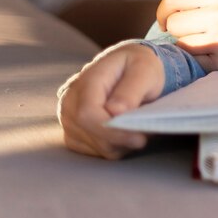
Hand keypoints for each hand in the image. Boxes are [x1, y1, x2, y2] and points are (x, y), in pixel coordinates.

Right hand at [58, 42, 164, 158]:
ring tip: (139, 126)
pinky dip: (116, 146)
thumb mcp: (144, 69)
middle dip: (122, 139)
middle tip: (148, 133)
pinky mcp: (74, 134)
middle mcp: (69, 102)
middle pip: (91, 134)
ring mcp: (69, 120)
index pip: (87, 114)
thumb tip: (115, 111)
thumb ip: (131, 89)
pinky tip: (127, 131)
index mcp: (85, 81)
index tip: (139, 138)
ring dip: (122, 143)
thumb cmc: (138, 66)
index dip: (111, 130)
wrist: (128, 67)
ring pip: (96, 147)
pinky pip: (96, 152)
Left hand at [156, 0, 217, 72]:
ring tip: (203, 40)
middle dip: (176, 28)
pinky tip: (207, 53)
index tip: (167, 17)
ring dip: (185, 43)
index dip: (164, 9)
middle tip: (191, 30)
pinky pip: (190, 60)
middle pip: (173, 23)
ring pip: (179, 43)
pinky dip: (193, 58)